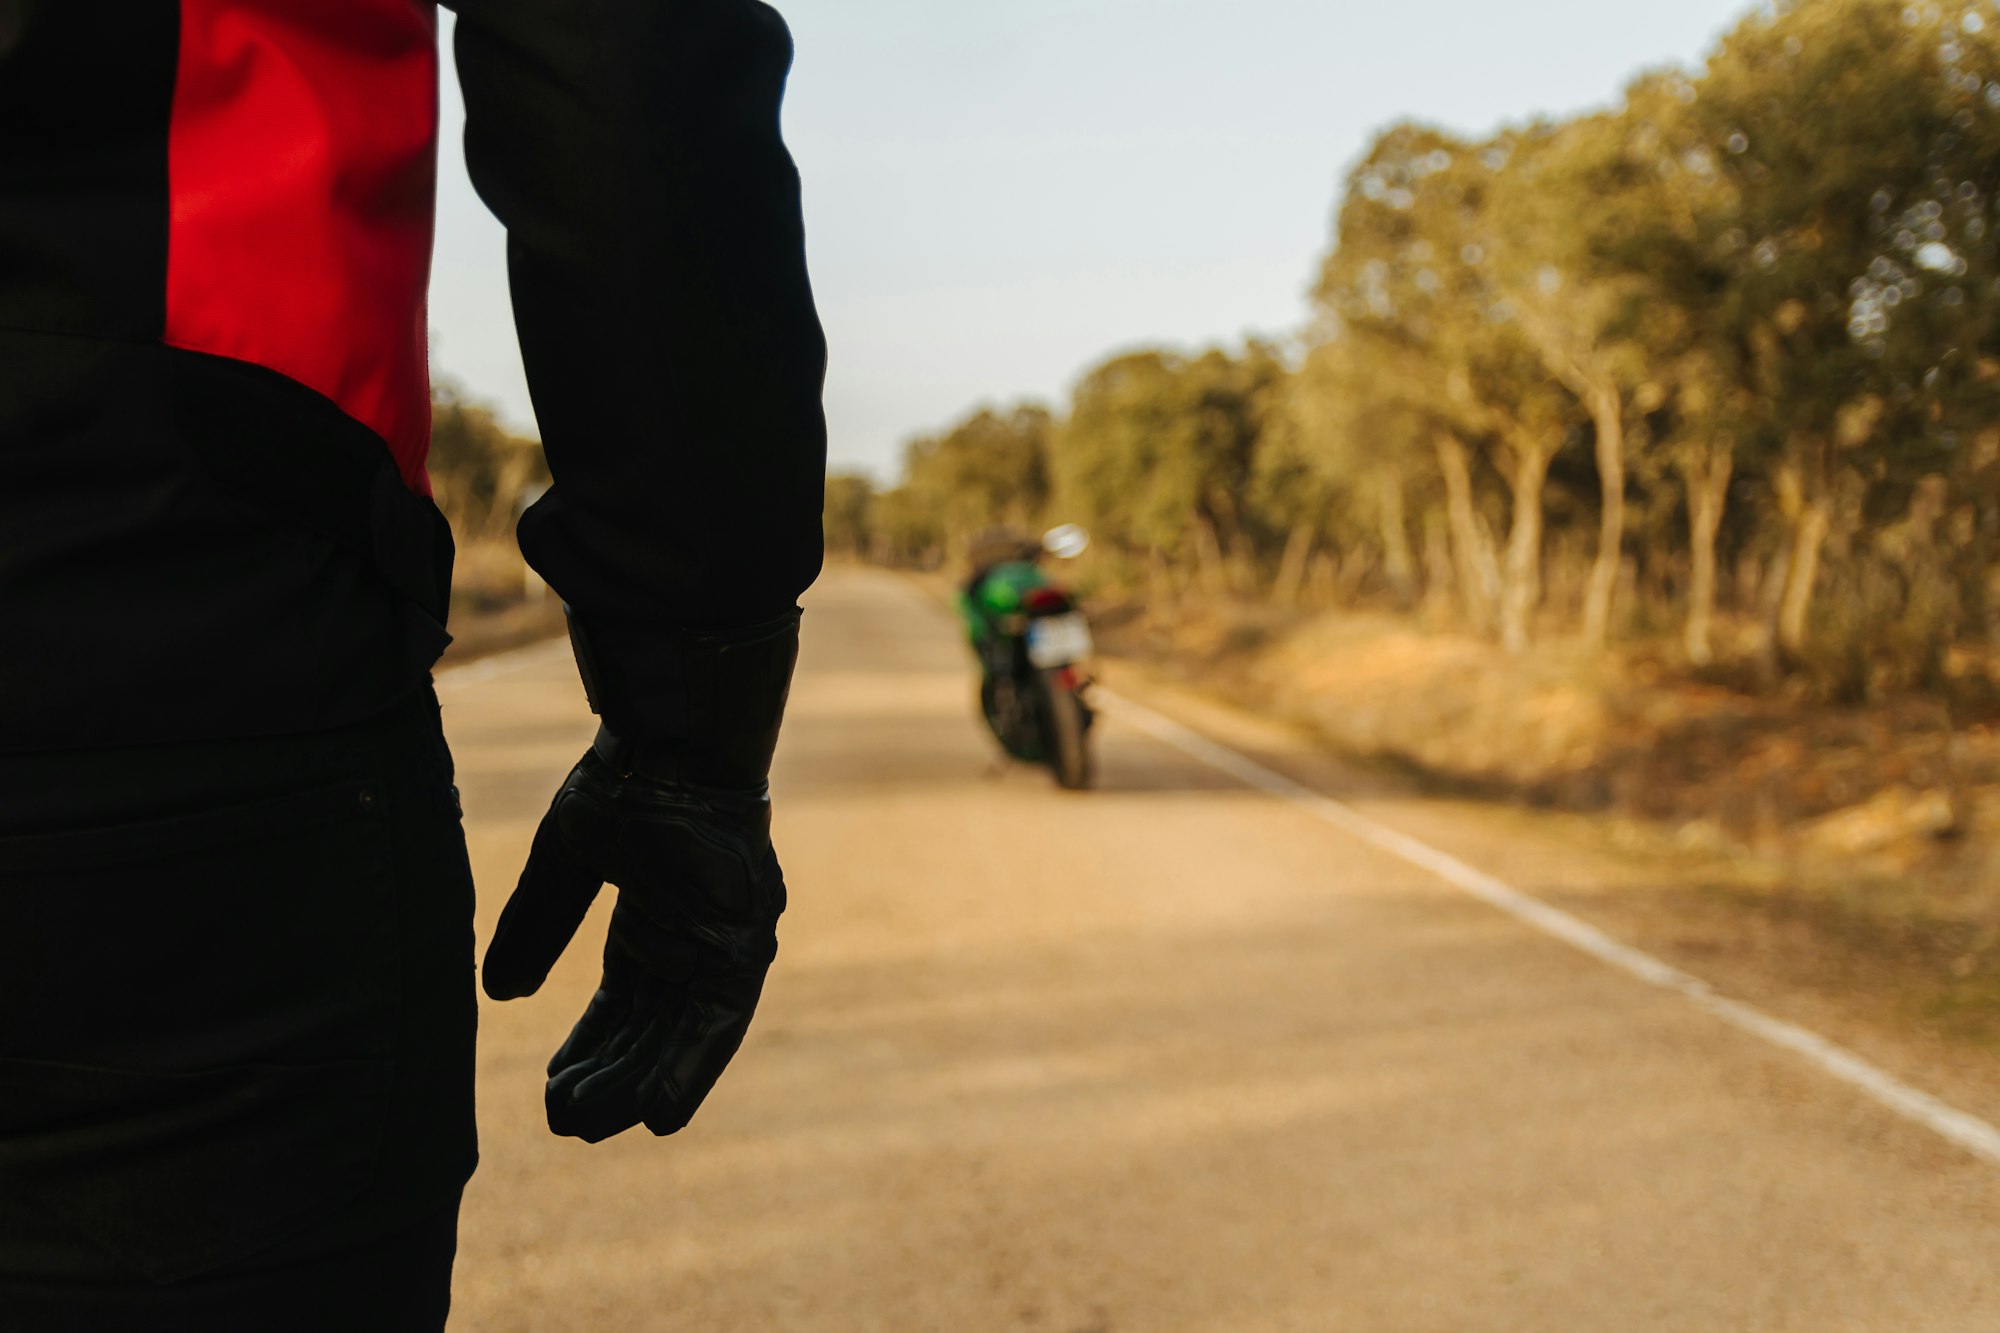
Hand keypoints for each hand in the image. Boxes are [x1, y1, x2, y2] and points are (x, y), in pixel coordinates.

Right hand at [481, 745, 785, 1142]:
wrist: (668, 748)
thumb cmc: (622, 789)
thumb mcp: (563, 866)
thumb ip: (536, 927)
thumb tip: (500, 993)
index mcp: (653, 921)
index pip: (623, 1006)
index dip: (590, 1049)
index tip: (555, 1089)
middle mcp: (691, 942)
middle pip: (651, 1030)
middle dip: (608, 1079)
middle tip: (564, 1121)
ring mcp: (721, 946)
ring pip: (681, 1038)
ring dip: (638, 1086)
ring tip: (590, 1127)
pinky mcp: (745, 949)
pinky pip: (719, 1024)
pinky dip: (692, 1070)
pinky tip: (660, 1115)